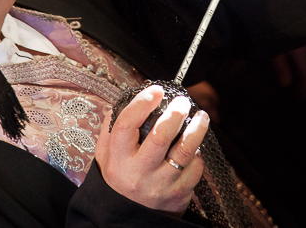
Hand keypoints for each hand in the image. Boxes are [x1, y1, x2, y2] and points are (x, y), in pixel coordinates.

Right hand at [96, 85, 207, 214]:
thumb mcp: (104, 157)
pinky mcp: (178, 195)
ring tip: (201, 117)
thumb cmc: (118, 182)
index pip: (127, 125)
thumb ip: (110, 130)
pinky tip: (196, 146)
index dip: (142, 104)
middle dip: (175, 113)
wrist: (126, 220)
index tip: (155, 91)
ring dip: (197, 129)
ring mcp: (159, 185)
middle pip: (160, 136)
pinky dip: (198, 154)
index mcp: (117, 159)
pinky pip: (195, 169)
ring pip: (184, 151)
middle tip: (182, 102)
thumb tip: (122, 102)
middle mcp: (138, 172)